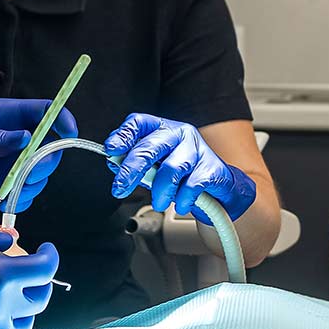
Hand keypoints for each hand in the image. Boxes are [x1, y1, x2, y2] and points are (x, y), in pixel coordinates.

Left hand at [0, 100, 77, 212]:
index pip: (45, 111)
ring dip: (32, 181)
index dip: (61, 119)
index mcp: (7, 116)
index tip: (68, 130)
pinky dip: (20, 197)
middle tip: (29, 168)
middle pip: (49, 147)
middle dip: (45, 160)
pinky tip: (5, 196)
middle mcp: (15, 139)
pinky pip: (25, 192)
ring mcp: (11, 162)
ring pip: (40, 173)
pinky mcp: (5, 183)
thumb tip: (25, 138)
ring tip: (10, 185)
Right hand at [0, 222, 58, 328]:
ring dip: (24, 309)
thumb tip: (13, 239)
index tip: (46, 250)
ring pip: (24, 326)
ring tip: (11, 295)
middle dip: (40, 281)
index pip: (44, 270)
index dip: (51, 256)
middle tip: (28, 271)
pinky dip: (4, 328)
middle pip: (39, 299)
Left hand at [104, 113, 256, 223]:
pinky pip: (191, 186)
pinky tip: (179, 205)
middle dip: (131, 171)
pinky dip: (181, 200)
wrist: (217, 184)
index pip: (138, 123)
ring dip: (160, 191)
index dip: (123, 136)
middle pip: (150, 147)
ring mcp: (196, 149)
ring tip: (157, 202)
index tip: (111, 150)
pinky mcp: (211, 168)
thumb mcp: (153, 164)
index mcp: (161, 128)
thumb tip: (113, 162)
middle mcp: (179, 133)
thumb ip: (133, 161)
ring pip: (171, 169)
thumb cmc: (180, 172)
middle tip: (120, 189)